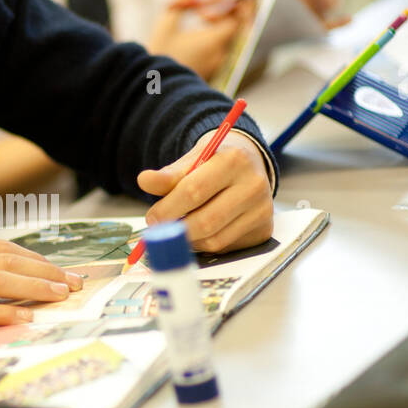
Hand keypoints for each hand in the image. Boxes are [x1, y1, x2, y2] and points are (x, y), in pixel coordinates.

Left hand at [137, 131, 273, 253]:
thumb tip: (144, 181)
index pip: (194, 191)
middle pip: (206, 221)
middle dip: (177, 229)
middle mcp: (254, 185)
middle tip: (161, 229)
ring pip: (215, 240)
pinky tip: (199, 232)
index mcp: (234, 160)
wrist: (249, 163)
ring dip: (189, 240)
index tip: (152, 217)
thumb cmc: (216, 162)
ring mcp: (263, 210)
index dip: (168, 209)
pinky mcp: (264, 230)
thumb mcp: (193, 159)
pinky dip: (205, 244)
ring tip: (179, 228)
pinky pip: (226, 247)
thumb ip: (169, 174)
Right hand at [148, 0, 251, 80]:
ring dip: (218, 26)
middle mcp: (220, 54)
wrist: (153, 86)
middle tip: (210, 6)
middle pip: (235, 29)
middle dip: (225, 14)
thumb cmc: (159, 52)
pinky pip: (220, 50)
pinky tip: (197, 34)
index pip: (236, 20)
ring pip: (227, 39)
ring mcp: (217, 65)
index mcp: (212, 40)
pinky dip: (214, 39)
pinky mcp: (211, 71)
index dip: (231, 7)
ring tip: (200, 17)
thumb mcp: (167, 21)